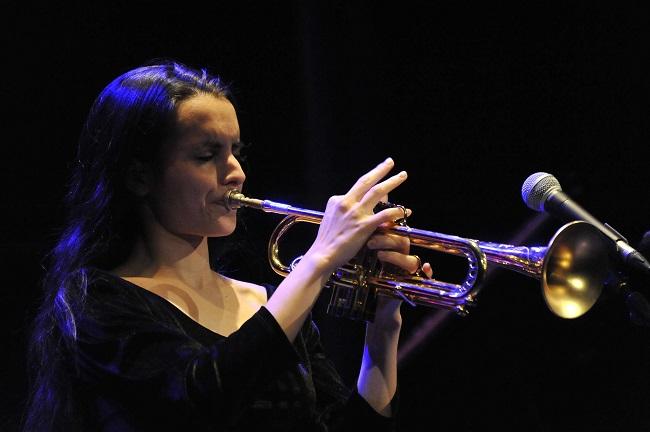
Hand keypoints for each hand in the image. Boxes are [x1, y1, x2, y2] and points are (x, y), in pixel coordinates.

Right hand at [304, 158, 408, 273]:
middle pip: (366, 181)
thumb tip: (353, 207)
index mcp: (337, 200)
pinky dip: (396, 211)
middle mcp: (346, 202)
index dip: (370, 182)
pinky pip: (384, 214)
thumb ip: (342, 210)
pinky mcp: (363, 226)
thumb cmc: (326, 240)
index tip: (379, 178)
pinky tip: (405, 211)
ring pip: (377, 192)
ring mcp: (356, 213)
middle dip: (380, 170)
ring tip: (402, 176)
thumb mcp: (331, 218)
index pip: (356, 188)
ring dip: (391, 182)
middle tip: (390, 162)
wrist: (323, 254)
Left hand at [366, 217, 432, 330]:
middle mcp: (402, 259)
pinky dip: (428, 271)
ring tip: (379, 255)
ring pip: (411, 260)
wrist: (376, 307)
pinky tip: (426, 266)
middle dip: (387, 241)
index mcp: (393, 252)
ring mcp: (408, 272)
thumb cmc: (372, 283)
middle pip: (403, 244)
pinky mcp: (413, 284)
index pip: (394, 235)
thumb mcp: (367, 265)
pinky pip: (426, 276)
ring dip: (397, 256)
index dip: (385, 231)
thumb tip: (359, 234)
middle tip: (370, 242)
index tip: (370, 230)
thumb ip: (367, 251)